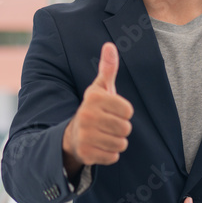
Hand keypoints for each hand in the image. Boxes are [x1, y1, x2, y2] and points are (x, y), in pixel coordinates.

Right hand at [62, 42, 133, 175]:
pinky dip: (110, 154)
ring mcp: (85, 136)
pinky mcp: (86, 154)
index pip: (128, 110)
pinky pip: (113, 156)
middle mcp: (86, 116)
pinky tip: (100, 146)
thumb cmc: (94, 109)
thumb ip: (107, 68)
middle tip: (108, 125)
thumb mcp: (100, 88)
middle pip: (126, 128)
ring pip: (121, 143)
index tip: (112, 111)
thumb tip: (109, 45)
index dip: (124, 112)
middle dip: (121, 128)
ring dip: (116, 141)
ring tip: (104, 135)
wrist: (73, 135)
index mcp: (93, 98)